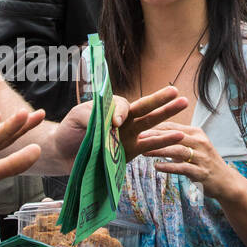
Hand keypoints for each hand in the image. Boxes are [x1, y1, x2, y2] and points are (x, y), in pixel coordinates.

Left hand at [48, 87, 187, 167]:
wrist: (63, 154)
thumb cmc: (70, 131)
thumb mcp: (78, 117)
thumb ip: (95, 114)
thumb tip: (117, 122)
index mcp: (110, 107)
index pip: (122, 105)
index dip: (121, 112)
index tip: (114, 124)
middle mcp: (122, 119)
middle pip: (144, 108)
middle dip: (160, 100)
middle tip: (177, 93)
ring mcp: (128, 135)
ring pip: (151, 123)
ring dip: (167, 115)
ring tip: (184, 105)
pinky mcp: (130, 152)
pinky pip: (149, 145)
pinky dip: (163, 141)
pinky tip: (178, 135)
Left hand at [148, 122, 241, 202]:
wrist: (225, 181)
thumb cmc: (205, 162)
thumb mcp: (194, 146)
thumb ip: (177, 140)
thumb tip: (155, 133)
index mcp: (197, 133)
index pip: (173, 126)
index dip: (156, 126)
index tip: (139, 127)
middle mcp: (200, 143)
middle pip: (174, 136)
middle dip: (155, 136)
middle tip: (138, 137)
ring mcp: (202, 158)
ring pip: (178, 151)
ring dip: (160, 151)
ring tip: (144, 151)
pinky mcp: (201, 172)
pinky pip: (182, 168)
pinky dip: (168, 167)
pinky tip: (156, 167)